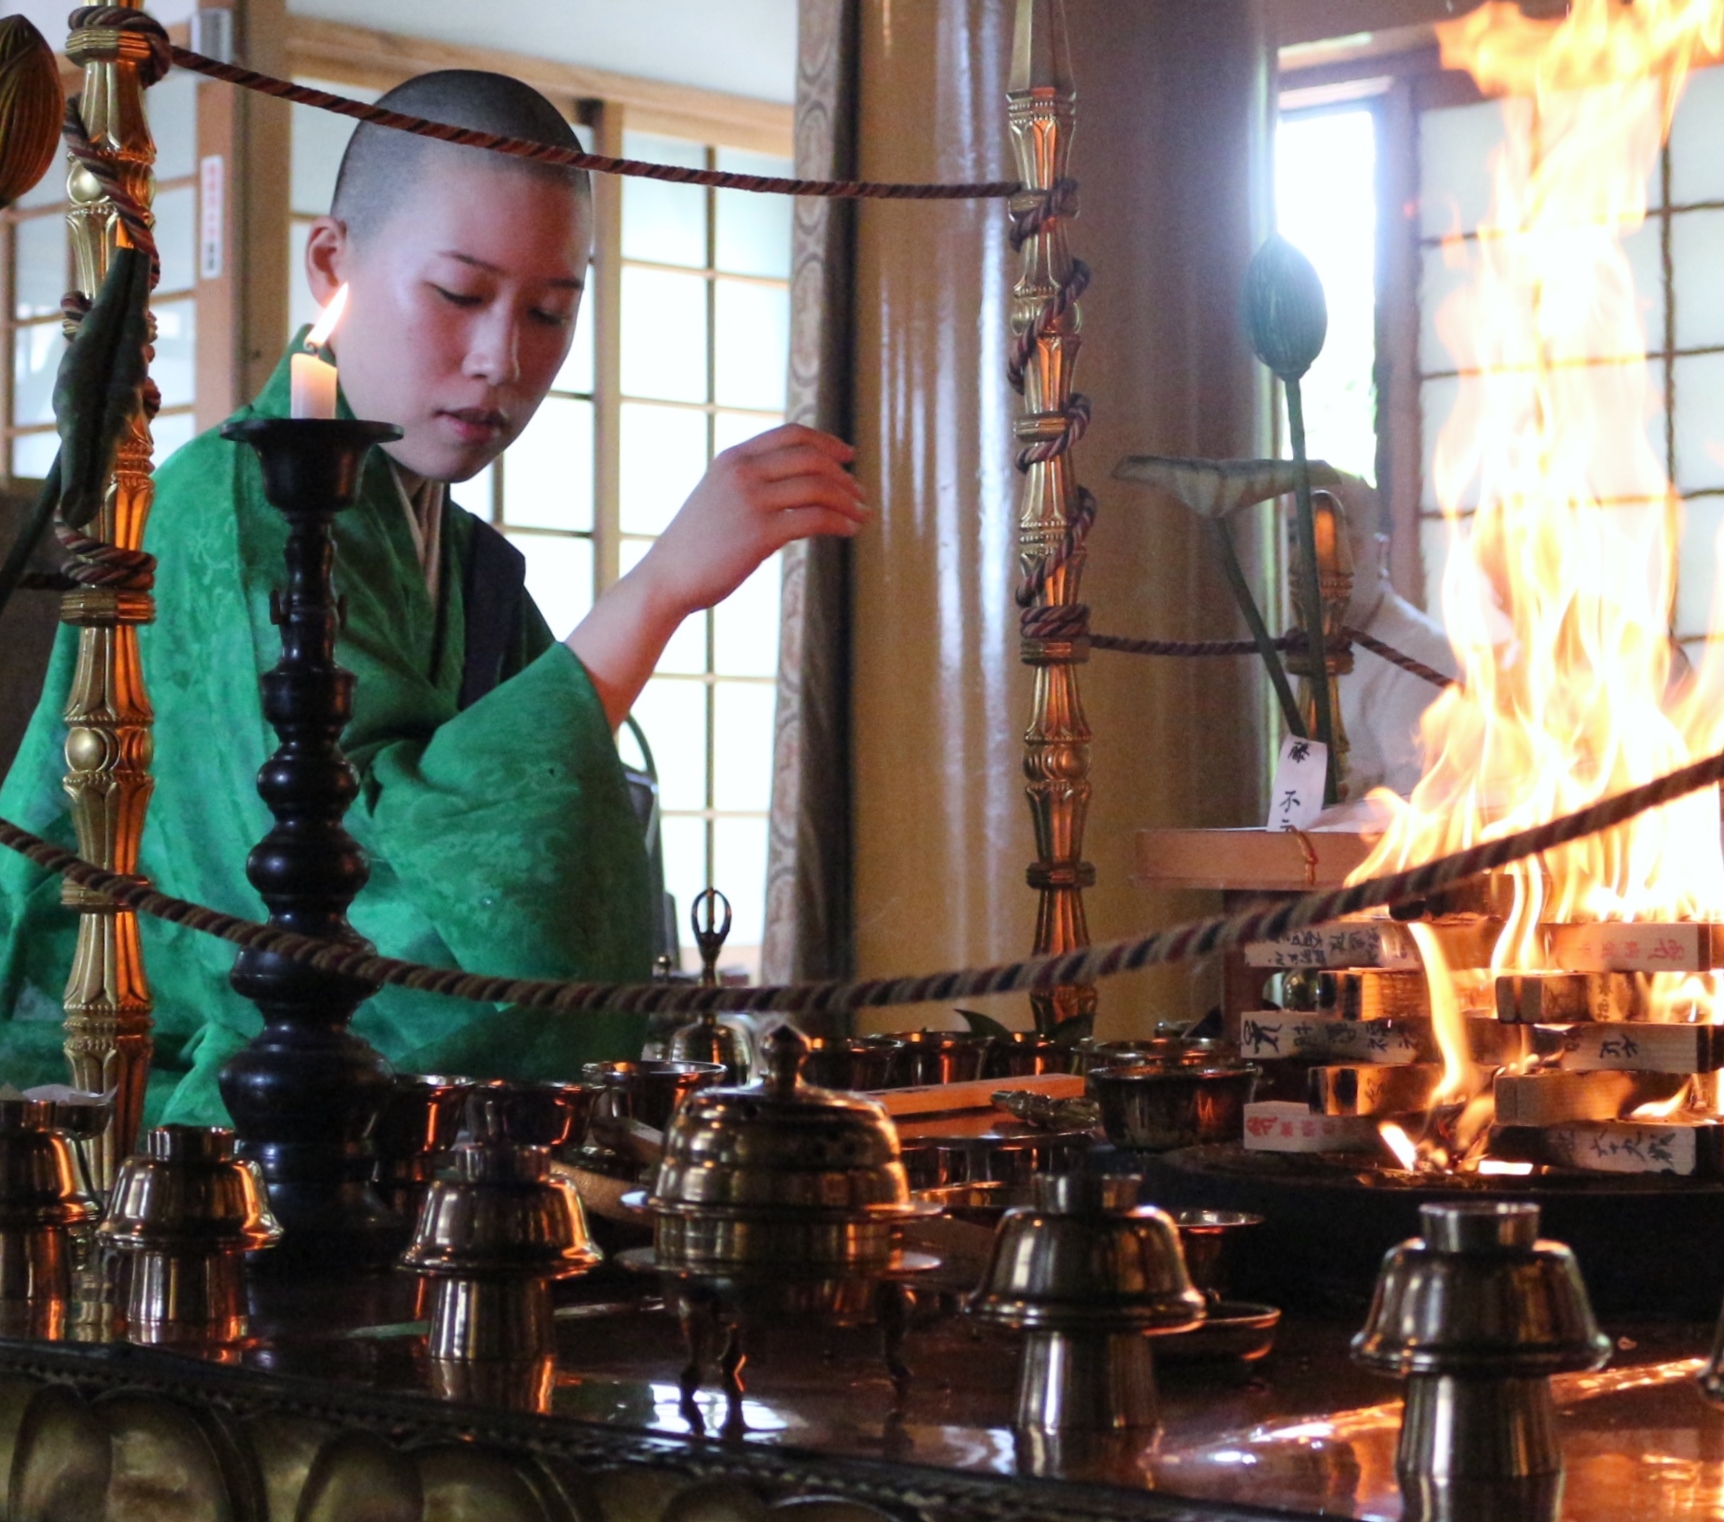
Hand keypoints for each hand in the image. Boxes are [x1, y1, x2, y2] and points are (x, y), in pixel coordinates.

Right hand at [566, 423, 866, 727]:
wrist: (667, 578)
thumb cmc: (696, 546)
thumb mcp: (718, 497)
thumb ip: (751, 484)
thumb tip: (799, 488)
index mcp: (733, 459)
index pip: (790, 434)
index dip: (826, 441)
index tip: (847, 455)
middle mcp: (742, 473)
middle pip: (811, 458)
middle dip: (842, 475)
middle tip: (859, 493)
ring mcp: (751, 501)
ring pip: (818, 487)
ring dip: (847, 501)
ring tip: (861, 515)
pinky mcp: (760, 533)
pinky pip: (814, 519)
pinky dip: (839, 523)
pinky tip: (849, 531)